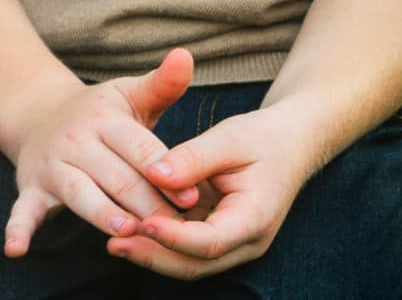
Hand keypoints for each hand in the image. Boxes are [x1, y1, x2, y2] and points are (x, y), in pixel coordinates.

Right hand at [2, 48, 191, 254]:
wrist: (38, 113)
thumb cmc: (101, 112)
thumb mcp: (129, 94)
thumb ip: (162, 84)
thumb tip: (186, 55)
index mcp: (104, 120)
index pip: (139, 148)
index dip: (166, 171)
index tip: (194, 197)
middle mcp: (76, 142)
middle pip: (116, 177)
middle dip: (147, 204)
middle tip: (176, 228)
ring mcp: (52, 166)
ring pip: (81, 194)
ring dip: (103, 213)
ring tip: (128, 230)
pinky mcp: (32, 188)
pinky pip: (23, 210)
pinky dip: (18, 230)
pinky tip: (16, 249)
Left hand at [107, 104, 316, 277]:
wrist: (287, 145)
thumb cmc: (260, 139)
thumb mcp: (229, 139)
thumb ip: (193, 158)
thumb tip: (155, 174)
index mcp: (255, 217)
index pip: (212, 241)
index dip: (175, 237)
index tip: (143, 224)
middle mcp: (245, 240)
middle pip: (197, 263)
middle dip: (155, 257)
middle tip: (115, 244)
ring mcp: (231, 242)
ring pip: (189, 262)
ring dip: (153, 255)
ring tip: (114, 242)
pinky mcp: (215, 234)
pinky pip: (185, 249)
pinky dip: (158, 244)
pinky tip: (129, 231)